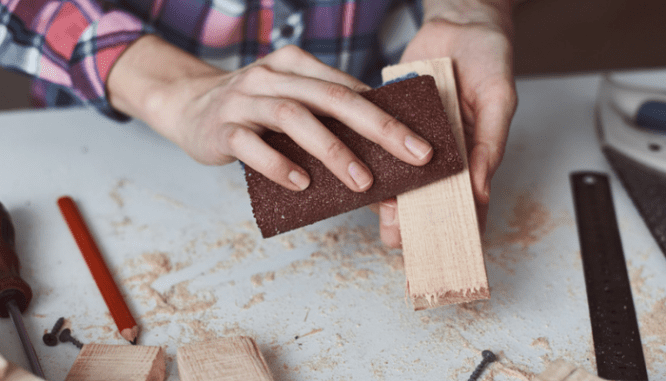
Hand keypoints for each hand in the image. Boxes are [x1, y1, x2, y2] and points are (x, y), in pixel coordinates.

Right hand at [108, 36, 433, 192]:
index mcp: (297, 66)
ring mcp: (245, 99)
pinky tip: (302, 183)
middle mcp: (274, 76)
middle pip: (331, 98)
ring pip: (294, 118)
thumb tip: (382, 173)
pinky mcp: (222, 127)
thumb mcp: (291, 108)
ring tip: (361, 181)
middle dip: (378, 128)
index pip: (349, 89)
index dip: (389, 115)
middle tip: (413, 156)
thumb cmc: (254, 113)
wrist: (188, 106)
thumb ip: (328, 129)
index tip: (421, 143)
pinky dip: (279, 164)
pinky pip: (252, 144)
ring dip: (332, 150)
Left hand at [377, 17, 517, 247]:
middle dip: (410, 220)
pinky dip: (369, 158)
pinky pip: (379, 144)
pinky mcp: (392, 121)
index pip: (466, 204)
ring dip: (387, 195)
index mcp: (472, 156)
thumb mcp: (498, 100)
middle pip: (425, 197)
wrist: (459, 23)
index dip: (453, 229)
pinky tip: (356, 172)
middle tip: (395, 235)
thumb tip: (479, 190)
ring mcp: (415, 139)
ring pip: (398, 177)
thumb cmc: (489, 60)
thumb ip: (489, 144)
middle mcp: (441, 153)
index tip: (437, 251)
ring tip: (374, 211)